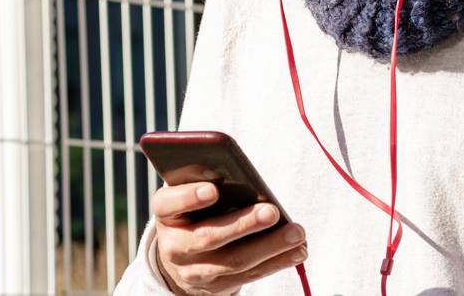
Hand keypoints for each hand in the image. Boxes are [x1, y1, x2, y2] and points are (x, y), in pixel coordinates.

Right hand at [151, 171, 307, 294]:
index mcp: (165, 213)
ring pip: (234, 261)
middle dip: (243, 224)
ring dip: (270, 247)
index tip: (212, 190)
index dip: (189, 197)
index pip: (169, 203)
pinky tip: (298, 250)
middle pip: (208, 237)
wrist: (182, 255)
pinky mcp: (216, 288)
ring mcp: (194, 271)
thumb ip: (206, 180)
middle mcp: (174, 246)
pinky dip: (276, 262)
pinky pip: (249, 276)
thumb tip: (244, 177)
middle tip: (272, 211)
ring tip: (297, 233)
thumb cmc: (195, 208)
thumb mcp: (190, 192)